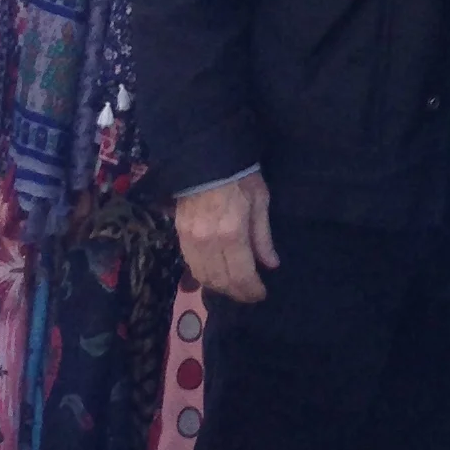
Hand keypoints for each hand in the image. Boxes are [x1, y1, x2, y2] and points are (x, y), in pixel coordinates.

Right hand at [175, 171, 278, 304]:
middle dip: (237, 292)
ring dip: (219, 287)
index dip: (252, 290)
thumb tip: (271, 264)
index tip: (261, 294)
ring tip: (234, 287)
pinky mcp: (179, 235)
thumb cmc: (241, 176)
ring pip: (203, 277)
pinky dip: (203, 275)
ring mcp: (190, 240)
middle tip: (249, 294)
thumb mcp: (260, 200)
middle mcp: (208, 242)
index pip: (241, 275)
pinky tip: (214, 275)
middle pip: (221, 281)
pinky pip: (190, 264)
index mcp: (232, 233)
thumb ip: (263, 236)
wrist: (206, 156)